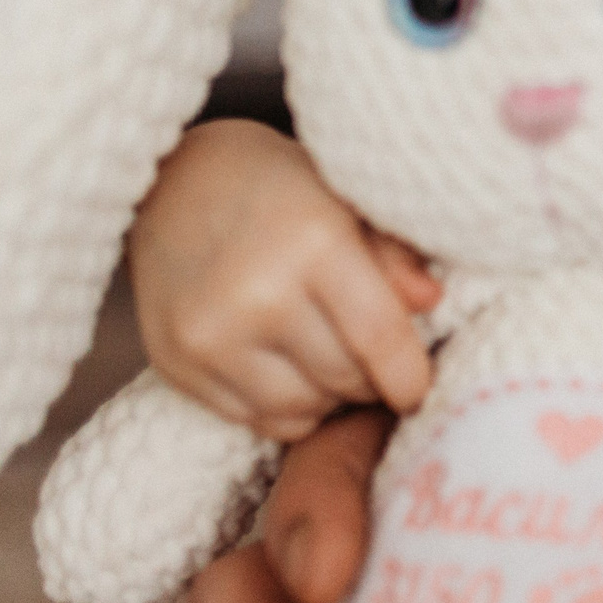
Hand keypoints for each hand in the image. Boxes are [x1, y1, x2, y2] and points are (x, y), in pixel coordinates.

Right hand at [129, 119, 441, 439]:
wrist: (172, 183)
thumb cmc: (279, 188)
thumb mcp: (347, 200)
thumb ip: (393, 255)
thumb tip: (430, 302)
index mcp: (312, 243)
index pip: (378, 336)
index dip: (409, 377)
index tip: (420, 391)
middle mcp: (255, 294)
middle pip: (342, 378)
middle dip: (372, 382)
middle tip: (378, 368)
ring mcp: (207, 334)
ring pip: (299, 409)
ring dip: (329, 401)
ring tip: (336, 371)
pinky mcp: (174, 363)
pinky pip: (250, 419)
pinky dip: (283, 411)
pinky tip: (293, 378)